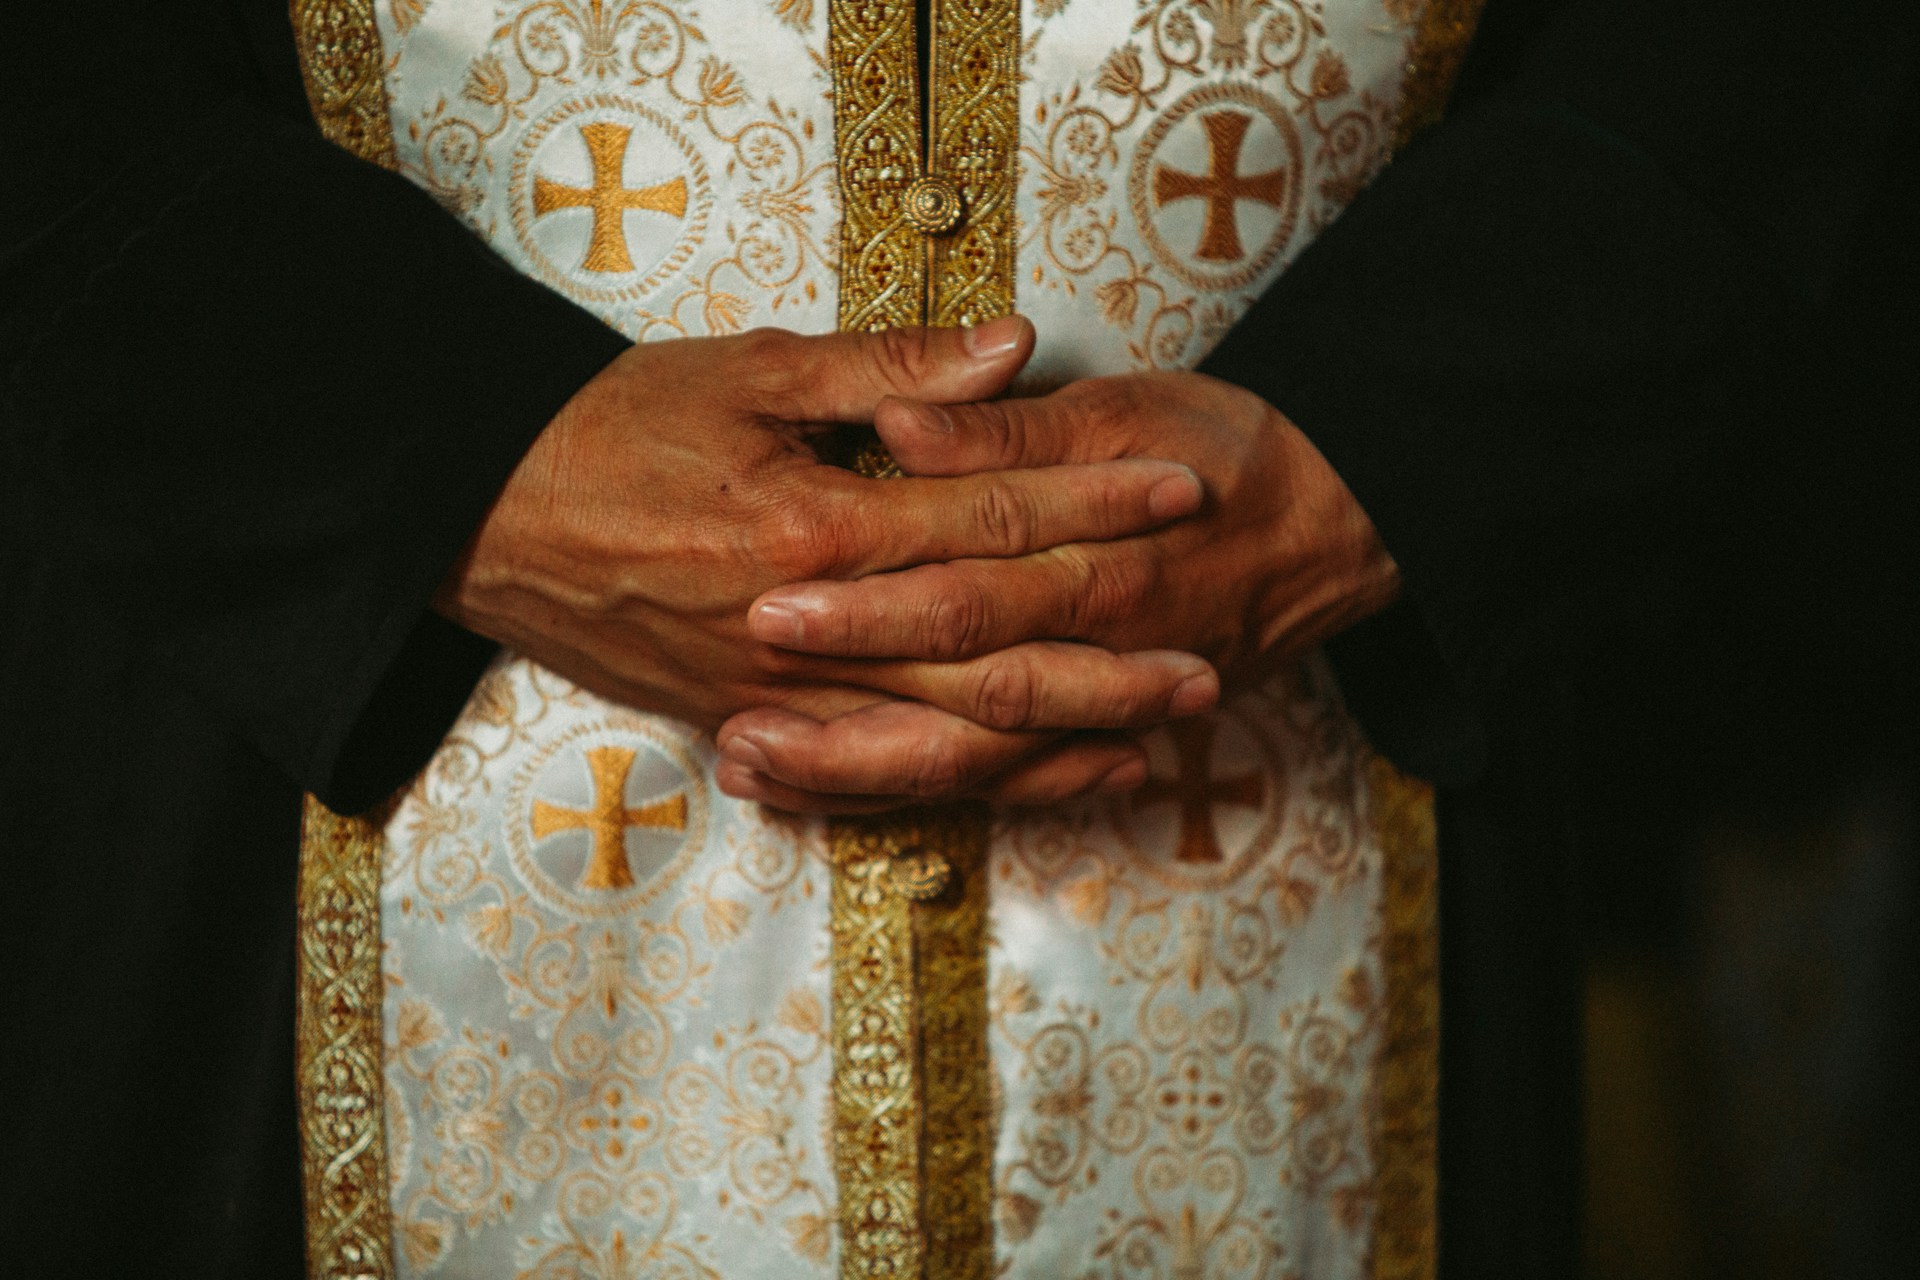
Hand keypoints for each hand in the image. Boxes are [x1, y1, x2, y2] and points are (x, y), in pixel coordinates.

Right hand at [435, 322, 1219, 805]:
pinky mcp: (745, 728)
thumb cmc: (606, 430)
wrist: (478, 515)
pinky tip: (1016, 782)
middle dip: (1102, 662)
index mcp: (815, 525)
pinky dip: (953, 784)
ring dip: (1048, 743)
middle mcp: (807, 629)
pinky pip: (870, 776)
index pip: (987, 516)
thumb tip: (1007, 352)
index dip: (1090, 501)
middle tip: (1202, 666)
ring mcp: (775, 694)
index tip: (1179, 493)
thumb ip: (883, 372)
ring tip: (1143, 744)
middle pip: (985, 653)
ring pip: (939, 735)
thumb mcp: (742, 372)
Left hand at [721, 369, 1397, 807]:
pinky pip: (1018, 780)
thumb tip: (902, 424)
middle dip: (845, 720)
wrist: (1347, 518)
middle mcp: (1096, 644)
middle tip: (737, 727)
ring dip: (868, 773)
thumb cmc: (1233, 448)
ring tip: (761, 773)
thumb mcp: (1124, 406)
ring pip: (976, 759)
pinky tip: (851, 793)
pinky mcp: (1112, 726)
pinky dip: (930, 796)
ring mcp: (1103, 699)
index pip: (962, 587)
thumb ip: (1005, 426)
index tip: (769, 602)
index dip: (866, 602)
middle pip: (957, 700)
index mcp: (1094, 556)